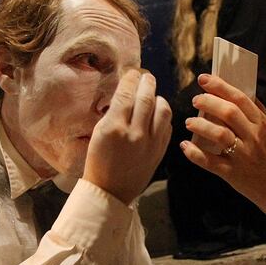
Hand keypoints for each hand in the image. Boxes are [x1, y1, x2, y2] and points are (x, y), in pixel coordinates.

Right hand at [84, 70, 171, 203]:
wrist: (110, 191)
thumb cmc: (98, 161)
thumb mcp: (98, 133)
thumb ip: (114, 112)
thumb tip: (126, 92)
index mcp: (114, 127)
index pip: (126, 93)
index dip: (131, 79)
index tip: (132, 73)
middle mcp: (135, 133)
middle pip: (146, 98)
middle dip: (147, 82)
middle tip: (146, 77)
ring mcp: (150, 143)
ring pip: (162, 110)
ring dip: (158, 98)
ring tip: (153, 95)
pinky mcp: (160, 151)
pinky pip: (167, 126)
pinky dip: (163, 116)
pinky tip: (156, 115)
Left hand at [179, 74, 265, 204]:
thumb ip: (258, 113)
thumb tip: (243, 92)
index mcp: (262, 124)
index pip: (240, 98)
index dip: (220, 86)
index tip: (204, 79)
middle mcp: (253, 138)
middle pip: (228, 112)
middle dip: (208, 102)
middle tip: (195, 100)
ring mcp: (243, 156)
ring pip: (219, 135)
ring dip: (200, 126)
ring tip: (189, 122)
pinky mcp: (234, 174)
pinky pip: (210, 162)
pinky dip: (195, 154)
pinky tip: (185, 147)